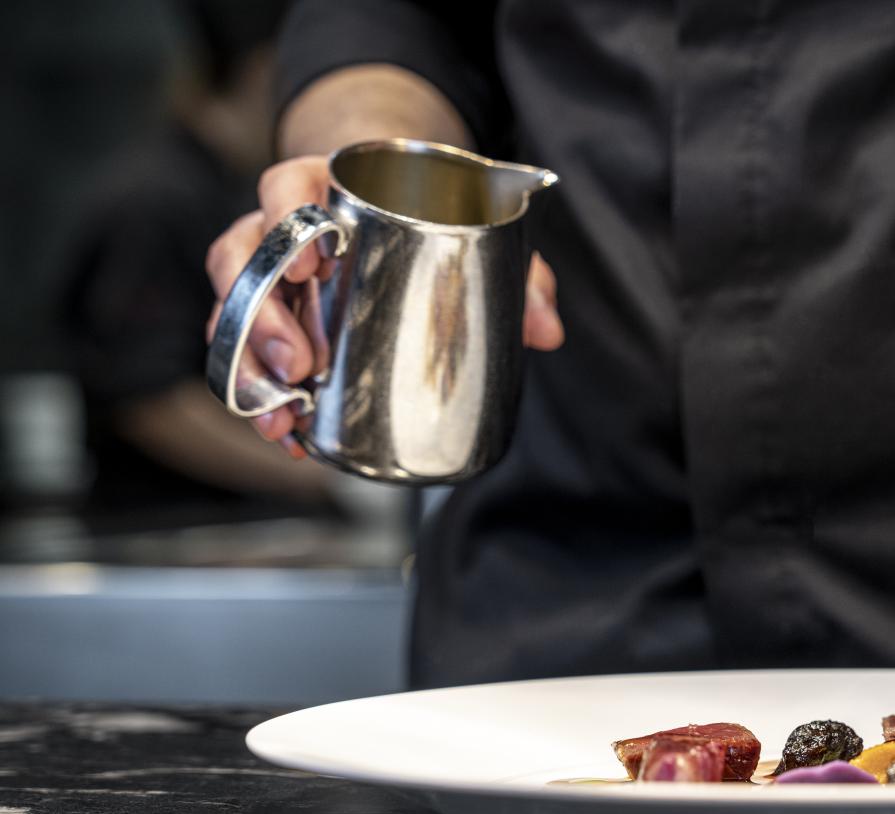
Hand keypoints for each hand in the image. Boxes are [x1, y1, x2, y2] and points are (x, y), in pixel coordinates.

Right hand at [205, 155, 563, 455]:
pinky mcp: (270, 316)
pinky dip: (260, 393)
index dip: (287, 221)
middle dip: (261, 316)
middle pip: (244, 256)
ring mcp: (269, 271)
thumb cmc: (436, 215)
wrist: (406, 207)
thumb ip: (520, 275)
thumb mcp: (482, 233)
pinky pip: (245, 349)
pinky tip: (286, 430)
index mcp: (326, 186)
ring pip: (232, 308)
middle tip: (299, 365)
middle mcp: (282, 224)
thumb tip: (547, 332)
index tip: (313, 263)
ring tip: (282, 413)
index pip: (285, 186)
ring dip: (248, 365)